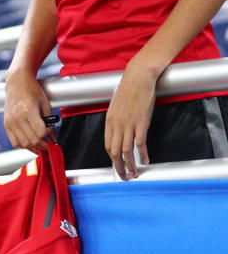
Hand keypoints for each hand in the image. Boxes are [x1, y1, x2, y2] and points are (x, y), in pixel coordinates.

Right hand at [4, 69, 55, 152]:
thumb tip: (52, 138)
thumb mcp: (45, 104)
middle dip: (43, 146)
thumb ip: (49, 122)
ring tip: (41, 147)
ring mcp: (10, 122)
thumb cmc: (32, 90)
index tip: (52, 136)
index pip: (41, 132)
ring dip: (34, 148)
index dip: (49, 136)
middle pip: (32, 140)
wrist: (17, 82)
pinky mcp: (6, 124)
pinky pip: (15, 141)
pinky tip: (30, 144)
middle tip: (49, 146)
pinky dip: (23, 146)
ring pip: (23, 144)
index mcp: (28, 110)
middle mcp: (17, 117)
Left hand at [104, 60, 156, 178]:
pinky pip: (140, 144)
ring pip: (126, 151)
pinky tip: (145, 160)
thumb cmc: (129, 89)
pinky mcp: (141, 123)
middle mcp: (116, 125)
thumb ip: (117, 119)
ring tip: (134, 173)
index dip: (111, 158)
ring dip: (129, 165)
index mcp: (109, 121)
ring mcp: (128, 125)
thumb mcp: (117, 105)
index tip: (116, 165)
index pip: (107, 145)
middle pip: (114, 152)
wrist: (138, 77)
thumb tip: (119, 130)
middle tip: (124, 176)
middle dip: (118, 167)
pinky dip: (142, 154)